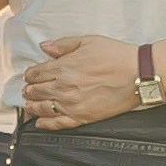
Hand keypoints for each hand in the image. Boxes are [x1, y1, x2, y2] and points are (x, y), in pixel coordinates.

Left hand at [20, 37, 141, 126]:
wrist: (138, 75)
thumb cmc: (116, 56)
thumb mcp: (88, 41)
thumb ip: (63, 45)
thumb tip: (45, 46)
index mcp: (63, 68)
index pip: (36, 73)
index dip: (30, 75)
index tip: (30, 76)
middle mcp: (63, 88)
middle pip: (36, 91)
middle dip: (29, 90)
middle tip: (27, 90)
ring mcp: (72, 105)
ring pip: (43, 108)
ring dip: (32, 106)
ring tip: (29, 105)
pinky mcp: (82, 118)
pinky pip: (58, 124)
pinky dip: (45, 124)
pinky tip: (39, 123)